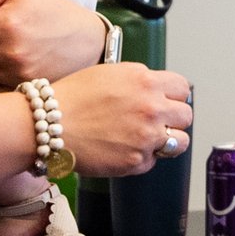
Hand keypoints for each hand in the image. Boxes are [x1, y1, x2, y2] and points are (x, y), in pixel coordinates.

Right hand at [56, 62, 192, 176]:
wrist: (48, 125)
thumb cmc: (72, 98)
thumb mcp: (110, 74)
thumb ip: (139, 81)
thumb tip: (155, 90)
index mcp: (146, 81)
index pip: (182, 89)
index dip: (174, 97)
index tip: (166, 102)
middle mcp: (151, 108)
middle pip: (186, 116)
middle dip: (173, 120)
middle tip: (156, 123)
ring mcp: (146, 136)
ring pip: (180, 143)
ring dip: (167, 142)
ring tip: (146, 140)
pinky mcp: (136, 160)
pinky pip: (152, 162)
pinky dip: (141, 159)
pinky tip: (122, 150)